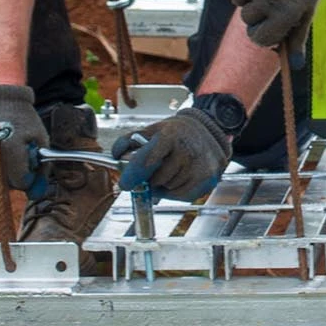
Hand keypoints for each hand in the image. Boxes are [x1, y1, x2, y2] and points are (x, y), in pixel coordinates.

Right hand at [0, 85, 44, 193]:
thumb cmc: (23, 117)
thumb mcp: (39, 137)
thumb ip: (41, 166)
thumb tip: (36, 191)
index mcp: (11, 150)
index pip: (19, 181)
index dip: (26, 179)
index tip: (27, 172)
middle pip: (0, 183)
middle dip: (10, 181)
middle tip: (14, 171)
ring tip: (0, 170)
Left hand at [113, 107, 234, 200]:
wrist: (210, 132)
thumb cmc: (178, 133)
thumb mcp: (153, 129)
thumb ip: (130, 141)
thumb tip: (116, 156)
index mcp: (171, 136)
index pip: (147, 161)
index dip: (133, 175)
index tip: (125, 184)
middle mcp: (187, 151)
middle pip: (156, 180)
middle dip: (150, 178)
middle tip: (154, 169)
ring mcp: (199, 167)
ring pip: (167, 189)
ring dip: (163, 184)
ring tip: (171, 169)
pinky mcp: (208, 180)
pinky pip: (181, 196)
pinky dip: (175, 191)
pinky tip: (180, 177)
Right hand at [227, 0, 325, 49]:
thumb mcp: (308, 8)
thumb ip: (299, 36)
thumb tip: (295, 66)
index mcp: (285, 16)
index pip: (260, 39)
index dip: (264, 32)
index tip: (268, 24)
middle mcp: (266, 3)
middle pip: (247, 20)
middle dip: (258, 11)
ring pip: (238, 1)